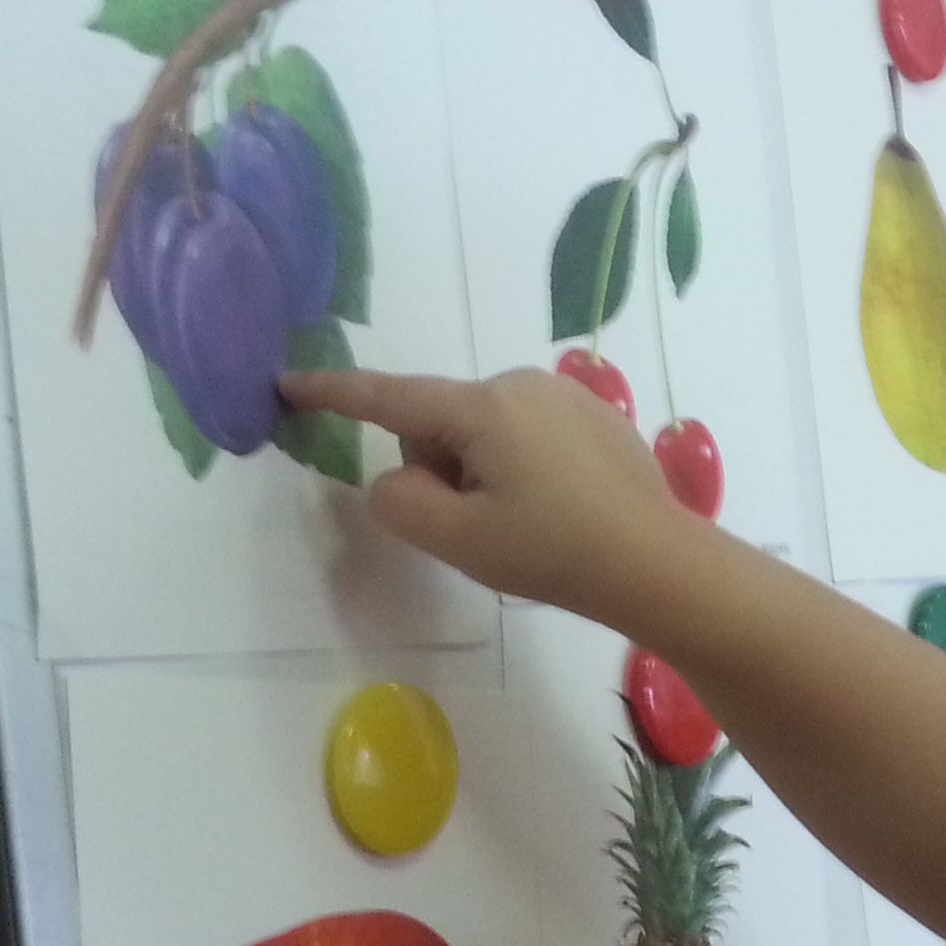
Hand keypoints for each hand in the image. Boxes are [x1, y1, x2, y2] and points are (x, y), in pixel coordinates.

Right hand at [279, 364, 703, 630]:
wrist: (657, 563)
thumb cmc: (554, 552)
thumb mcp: (459, 540)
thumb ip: (400, 504)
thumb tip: (393, 480)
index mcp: (482, 407)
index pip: (390, 397)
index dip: (334, 394)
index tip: (288, 382)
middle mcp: (521, 385)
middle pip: (440, 425)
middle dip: (443, 472)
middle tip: (486, 528)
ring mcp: (564, 396)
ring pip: (484, 434)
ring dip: (483, 474)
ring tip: (531, 525)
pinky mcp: (596, 417)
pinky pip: (528, 437)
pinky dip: (524, 471)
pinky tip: (562, 512)